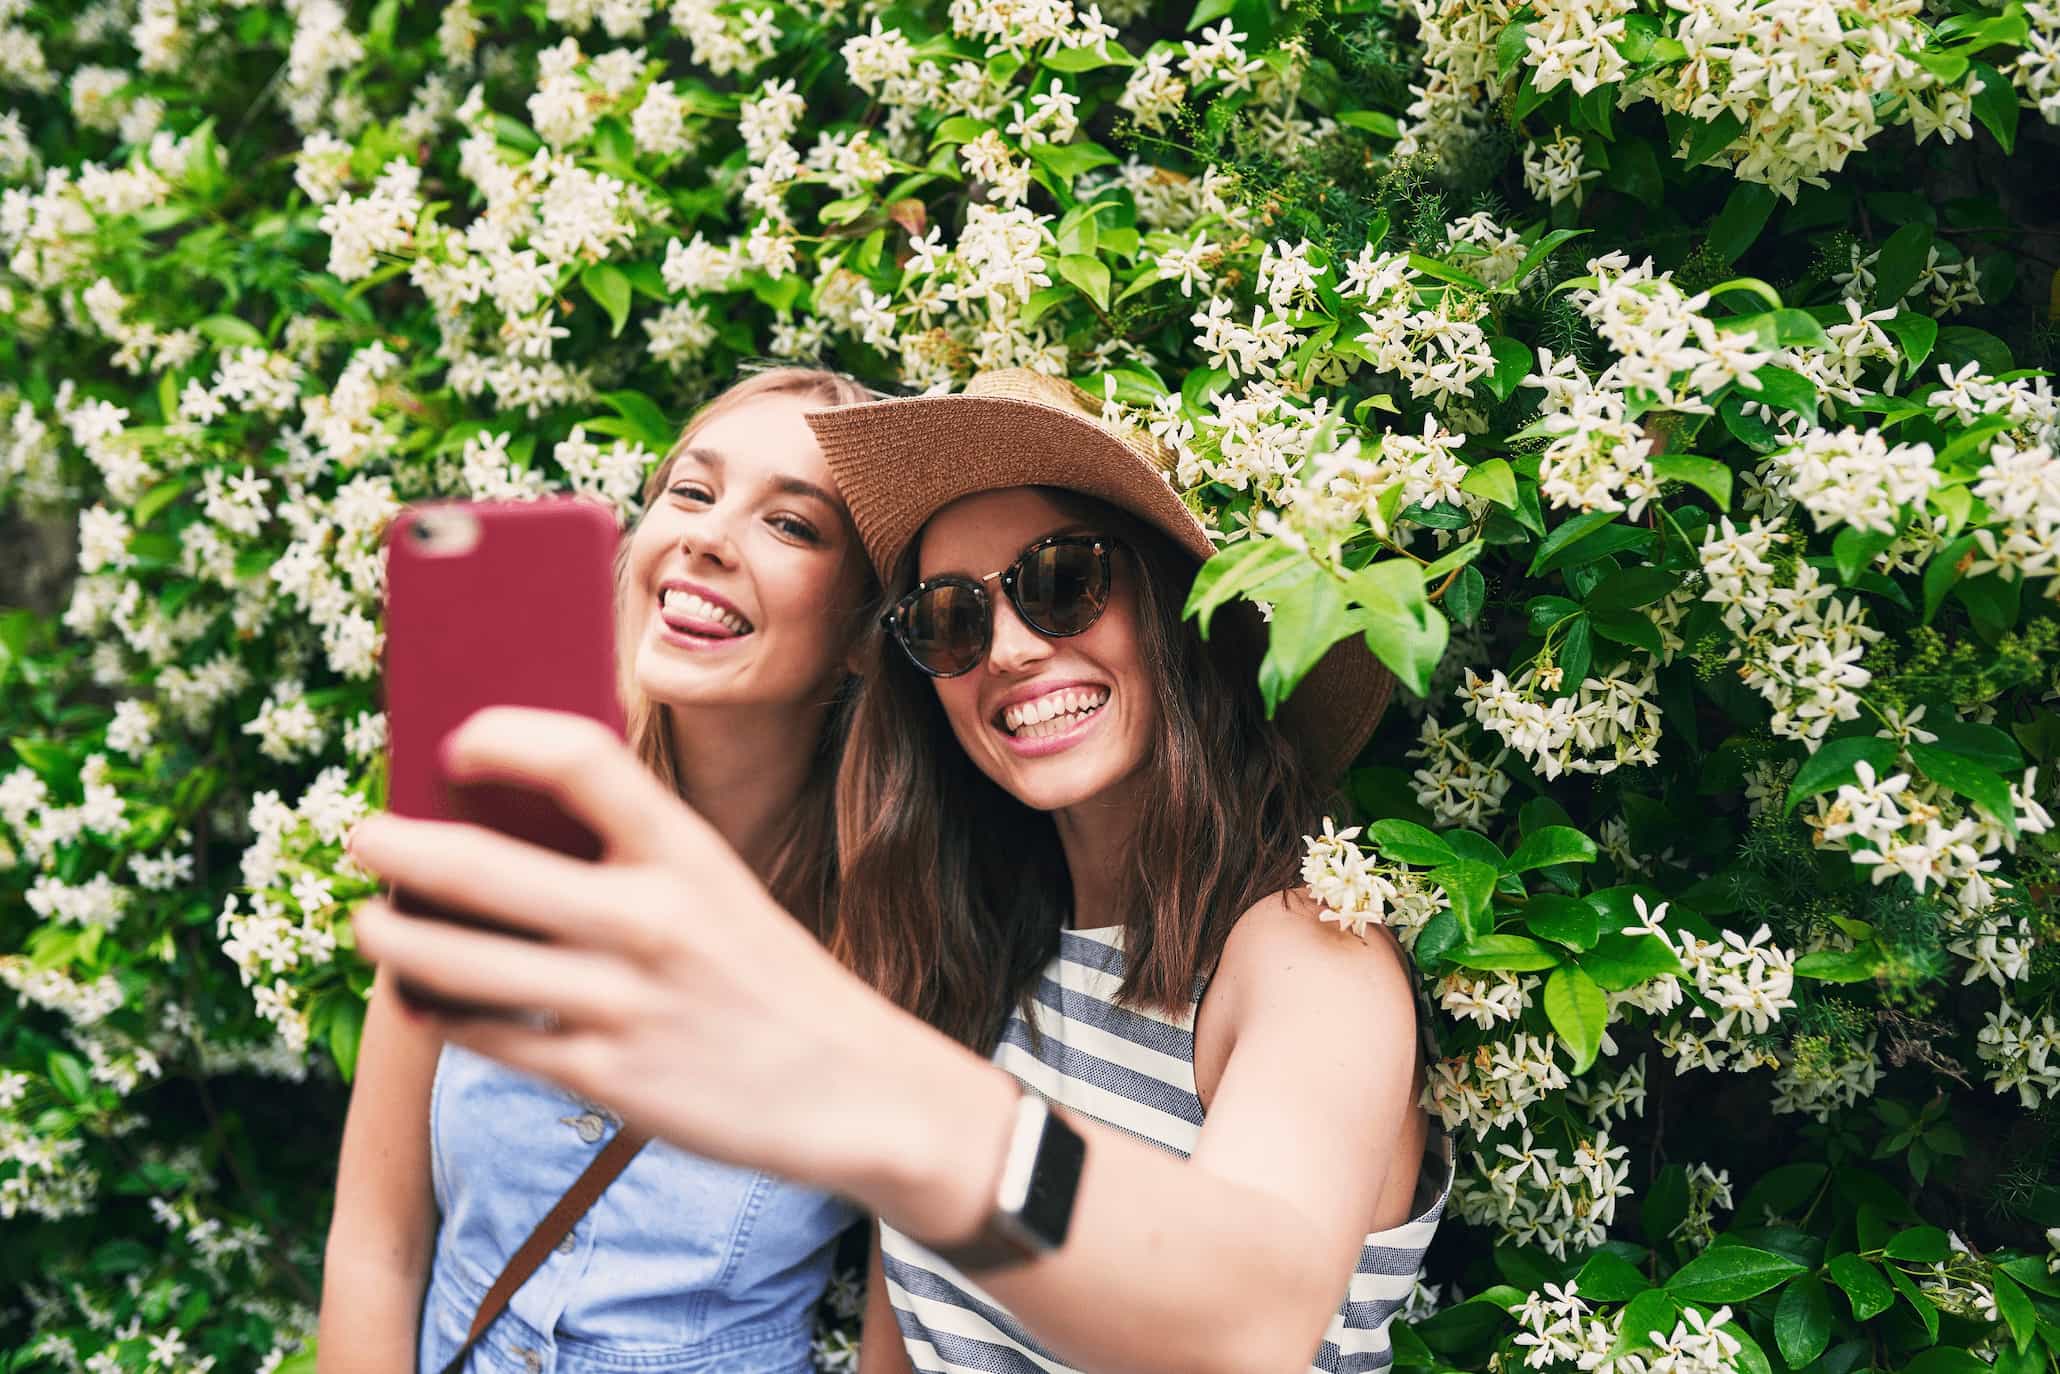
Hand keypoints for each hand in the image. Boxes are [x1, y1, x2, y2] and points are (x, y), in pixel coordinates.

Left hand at [345, 706, 932, 1193]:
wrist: (856, 1086)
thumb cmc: (770, 977)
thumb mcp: (721, 892)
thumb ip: (633, 861)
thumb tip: (502, 826)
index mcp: (688, 852)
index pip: (579, 757)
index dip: (502, 737)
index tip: (455, 745)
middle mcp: (652, 919)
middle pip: (482, 865)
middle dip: (396, 846)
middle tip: (361, 835)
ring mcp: (624, 1002)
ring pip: (460, 961)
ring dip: (391, 936)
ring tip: (369, 922)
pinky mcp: (607, 1077)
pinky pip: (487, 1036)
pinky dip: (438, 1010)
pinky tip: (421, 996)